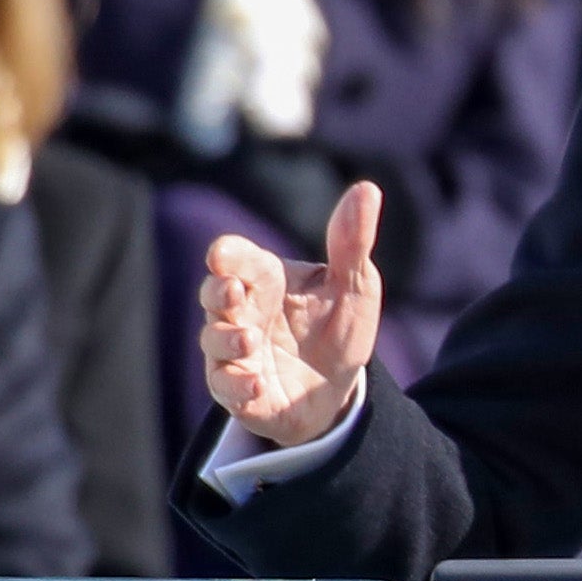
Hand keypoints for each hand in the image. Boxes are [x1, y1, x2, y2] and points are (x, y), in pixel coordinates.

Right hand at [201, 183, 383, 446]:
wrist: (338, 388)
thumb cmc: (338, 327)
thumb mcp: (355, 285)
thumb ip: (352, 242)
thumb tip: (367, 188)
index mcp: (266, 280)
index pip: (238, 260)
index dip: (229, 255)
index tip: (223, 253)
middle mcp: (242, 313)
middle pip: (214, 295)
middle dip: (217, 292)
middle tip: (231, 291)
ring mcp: (235, 353)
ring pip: (213, 341)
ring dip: (227, 339)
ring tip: (249, 340)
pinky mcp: (240, 392)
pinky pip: (226, 388)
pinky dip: (237, 386)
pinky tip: (256, 384)